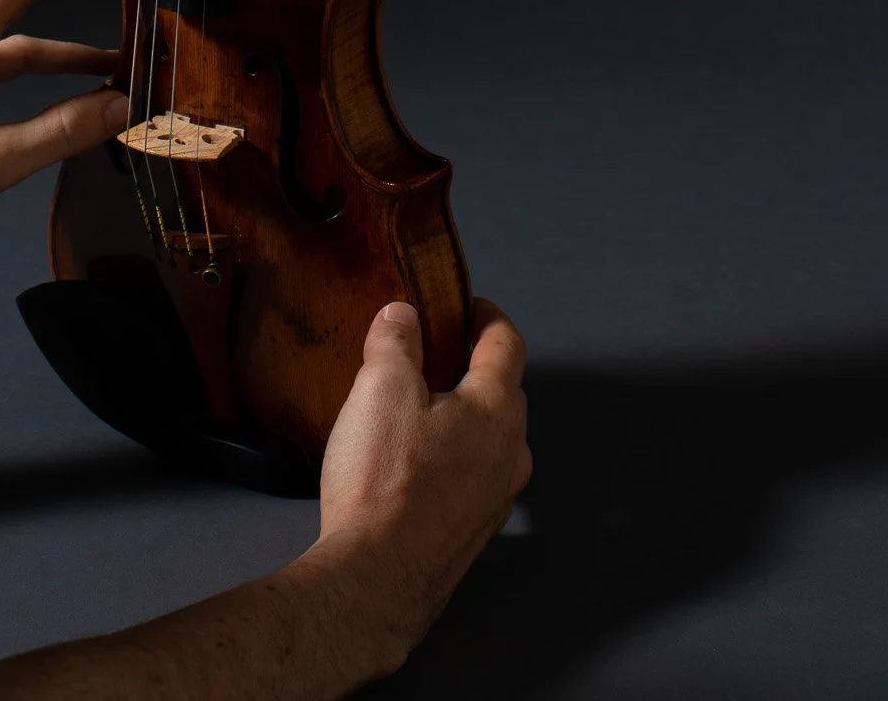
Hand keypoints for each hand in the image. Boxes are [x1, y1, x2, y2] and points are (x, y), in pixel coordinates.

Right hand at [311, 297, 530, 667]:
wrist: (376, 580)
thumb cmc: (385, 478)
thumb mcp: (381, 388)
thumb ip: (395, 342)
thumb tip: (403, 314)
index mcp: (496, 408)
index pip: (507, 344)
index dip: (488, 317)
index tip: (468, 306)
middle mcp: (511, 453)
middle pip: (504, 393)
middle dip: (474, 368)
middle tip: (435, 356)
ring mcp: (496, 500)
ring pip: (491, 442)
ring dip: (465, 420)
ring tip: (421, 414)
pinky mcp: (473, 535)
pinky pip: (473, 481)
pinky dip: (454, 461)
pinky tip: (416, 469)